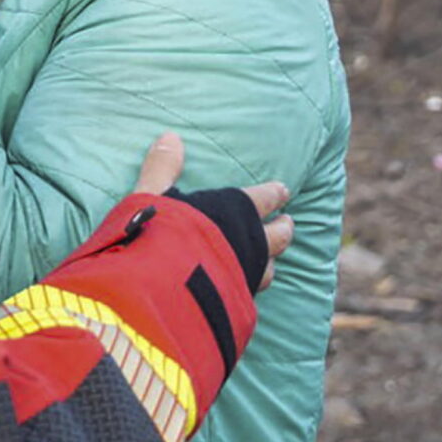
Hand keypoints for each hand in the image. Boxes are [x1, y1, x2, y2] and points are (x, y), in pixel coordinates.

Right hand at [134, 132, 293, 293]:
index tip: (283, 190)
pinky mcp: (236, 305)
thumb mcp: (153, 196)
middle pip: (276, 236)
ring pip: (268, 270)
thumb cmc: (160, 236)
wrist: (163, 292)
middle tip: (288, 224)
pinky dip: (250, 287)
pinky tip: (244, 289)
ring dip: (271, 262)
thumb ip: (162, 168)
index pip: (261, 199)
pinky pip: (249, 293)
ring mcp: (246, 278)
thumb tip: (170, 135)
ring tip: (271, 260)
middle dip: (284, 229)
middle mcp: (248, 245)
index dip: (273, 194)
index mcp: (235, 214)